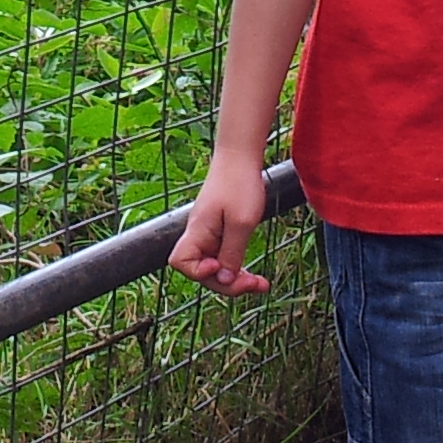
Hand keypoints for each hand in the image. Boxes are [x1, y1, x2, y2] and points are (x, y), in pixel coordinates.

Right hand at [168, 155, 273, 295]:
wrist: (241, 157)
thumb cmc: (239, 184)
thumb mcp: (241, 222)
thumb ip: (231, 253)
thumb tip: (224, 280)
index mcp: (198, 231)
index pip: (181, 262)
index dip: (198, 272)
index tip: (220, 266)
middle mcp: (199, 236)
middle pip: (203, 272)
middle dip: (227, 284)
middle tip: (255, 284)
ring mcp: (209, 235)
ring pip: (215, 269)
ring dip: (235, 280)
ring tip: (260, 284)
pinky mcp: (220, 233)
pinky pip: (223, 258)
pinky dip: (237, 268)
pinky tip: (253, 275)